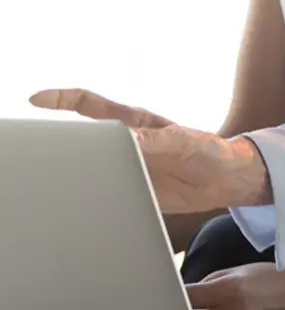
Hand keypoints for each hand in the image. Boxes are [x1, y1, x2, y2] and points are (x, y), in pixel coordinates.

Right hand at [29, 87, 269, 213]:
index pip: (91, 105)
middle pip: (81, 139)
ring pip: (89, 169)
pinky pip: (105, 195)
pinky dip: (92, 201)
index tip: (35, 99)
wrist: (224, 180)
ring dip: (73, 176)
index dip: (62, 99)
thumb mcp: (182, 143)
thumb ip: (156, 142)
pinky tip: (82, 210)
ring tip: (54, 184)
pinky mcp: (131, 192)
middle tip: (35, 151)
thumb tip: (127, 141)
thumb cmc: (207, 150)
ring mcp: (126, 168)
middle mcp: (124, 145)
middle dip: (57, 142)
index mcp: (133, 125)